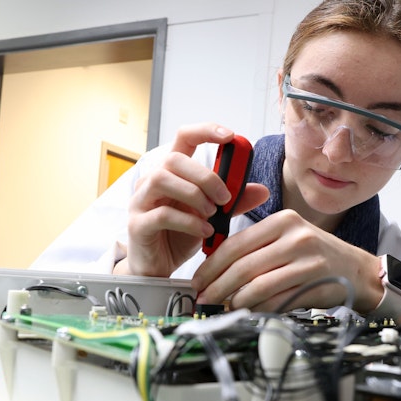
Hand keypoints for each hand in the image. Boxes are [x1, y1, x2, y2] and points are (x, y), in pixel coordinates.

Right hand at [114, 123, 268, 276]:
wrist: (159, 269)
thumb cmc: (179, 236)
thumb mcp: (212, 216)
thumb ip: (234, 203)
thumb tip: (263, 190)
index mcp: (171, 173)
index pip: (184, 137)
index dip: (205, 131)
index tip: (230, 136)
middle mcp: (151, 182)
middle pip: (173, 159)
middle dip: (205, 176)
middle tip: (225, 197)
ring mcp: (140, 202)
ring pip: (162, 180)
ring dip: (194, 195)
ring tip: (212, 213)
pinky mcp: (137, 225)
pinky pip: (162, 214)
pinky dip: (189, 221)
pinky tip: (205, 230)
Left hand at [191, 209, 385, 312]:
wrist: (357, 270)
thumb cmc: (317, 255)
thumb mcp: (288, 237)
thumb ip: (257, 247)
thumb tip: (216, 269)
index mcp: (282, 221)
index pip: (235, 243)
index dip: (211, 265)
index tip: (198, 280)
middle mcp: (295, 237)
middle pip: (242, 266)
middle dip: (217, 286)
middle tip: (203, 299)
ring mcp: (306, 260)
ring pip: (257, 285)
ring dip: (234, 301)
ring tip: (222, 308)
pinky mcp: (314, 283)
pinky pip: (276, 301)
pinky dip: (257, 310)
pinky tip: (247, 313)